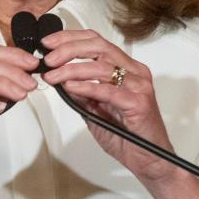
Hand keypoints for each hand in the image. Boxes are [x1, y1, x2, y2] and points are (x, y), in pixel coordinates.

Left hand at [41, 29, 175, 184]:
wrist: (149, 160)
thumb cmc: (127, 135)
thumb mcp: (97, 109)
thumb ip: (82, 93)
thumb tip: (59, 77)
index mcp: (127, 68)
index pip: (97, 42)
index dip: (71, 38)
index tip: (49, 43)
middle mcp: (135, 72)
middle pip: (99, 47)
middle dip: (68, 49)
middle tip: (49, 59)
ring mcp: (139, 86)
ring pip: (101, 66)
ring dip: (71, 69)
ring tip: (53, 75)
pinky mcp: (138, 103)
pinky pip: (108, 90)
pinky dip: (86, 86)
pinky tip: (71, 86)